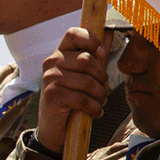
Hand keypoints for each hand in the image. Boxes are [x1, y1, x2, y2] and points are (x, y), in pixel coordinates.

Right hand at [35, 28, 111, 154]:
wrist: (55, 126)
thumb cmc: (72, 97)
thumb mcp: (85, 74)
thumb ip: (96, 55)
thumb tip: (110, 32)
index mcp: (59, 54)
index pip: (74, 34)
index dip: (91, 40)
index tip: (100, 54)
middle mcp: (51, 63)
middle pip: (87, 60)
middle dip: (101, 77)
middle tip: (102, 88)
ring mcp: (50, 79)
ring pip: (87, 81)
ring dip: (100, 95)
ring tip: (99, 102)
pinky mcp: (51, 95)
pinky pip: (83, 98)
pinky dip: (94, 108)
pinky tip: (94, 112)